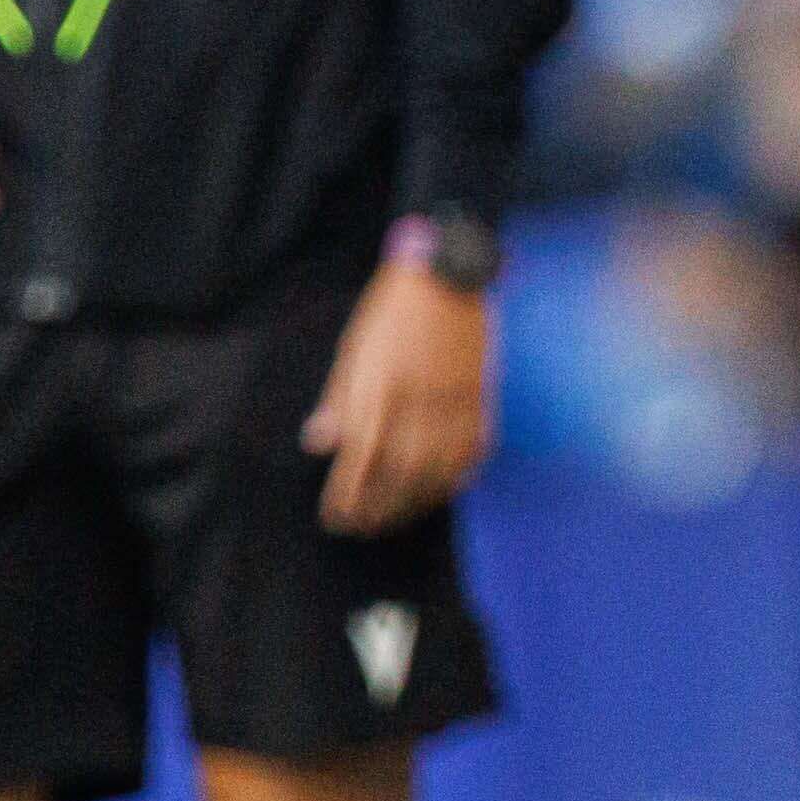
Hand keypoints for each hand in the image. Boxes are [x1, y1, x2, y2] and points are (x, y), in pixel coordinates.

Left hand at [306, 237, 497, 536]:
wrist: (448, 272)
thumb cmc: (392, 309)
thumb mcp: (354, 349)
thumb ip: (340, 399)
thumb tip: (319, 442)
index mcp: (380, 388)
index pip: (360, 459)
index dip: (347, 495)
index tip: (335, 517)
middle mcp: (417, 401)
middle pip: (397, 473)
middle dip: (378, 508)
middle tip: (363, 528)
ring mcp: (453, 402)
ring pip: (436, 469)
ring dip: (415, 502)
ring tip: (396, 519)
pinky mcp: (480, 396)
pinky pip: (471, 450)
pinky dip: (456, 477)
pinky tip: (441, 491)